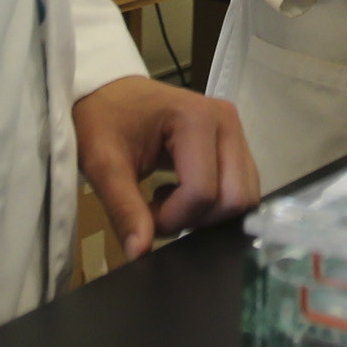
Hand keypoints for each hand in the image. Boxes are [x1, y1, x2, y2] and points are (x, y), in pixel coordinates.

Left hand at [73, 74, 260, 262]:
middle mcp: (227, 121)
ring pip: (243, 197)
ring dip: (208, 214)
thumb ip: (124, 208)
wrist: (108, 92)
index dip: (172, 218)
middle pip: (233, 198)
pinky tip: (184, 192)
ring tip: (171, 200)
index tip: (142, 213)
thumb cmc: (103, 120)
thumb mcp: (104, 164)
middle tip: (159, 210)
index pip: (202, 192)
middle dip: (196, 219)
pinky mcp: (236, 143)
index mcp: (197, 118)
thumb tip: (140, 254)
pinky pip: (241, 188)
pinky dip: (215, 203)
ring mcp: (236, 131)